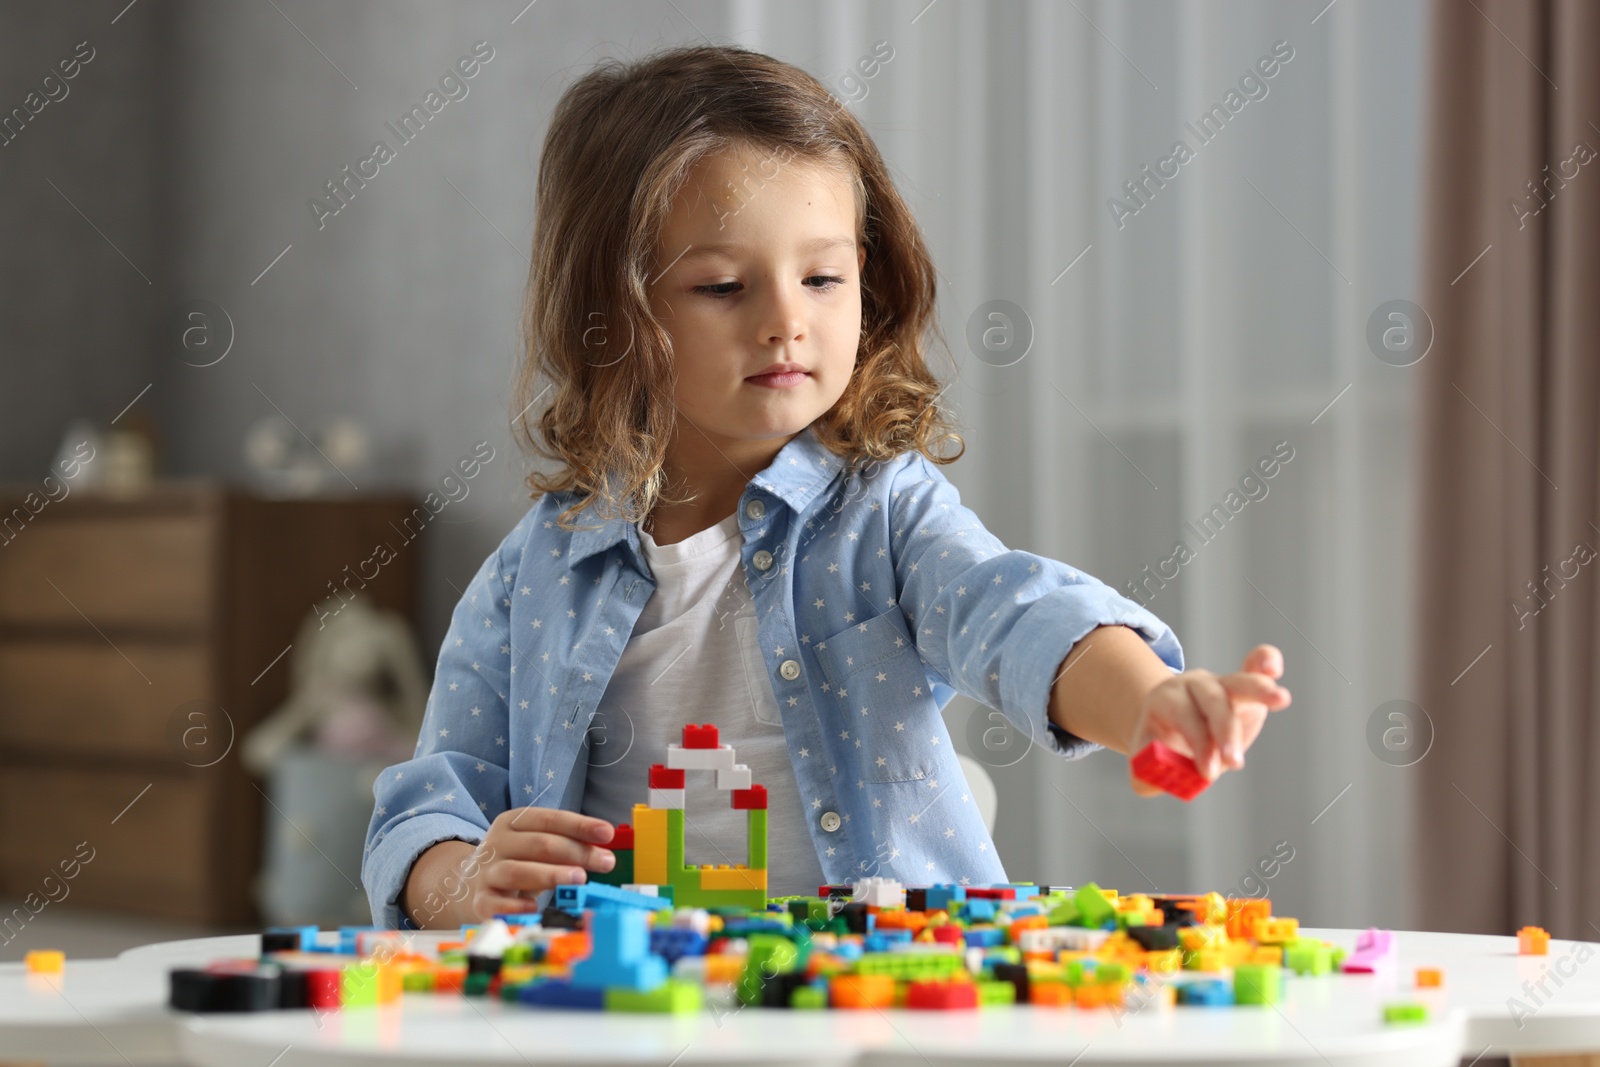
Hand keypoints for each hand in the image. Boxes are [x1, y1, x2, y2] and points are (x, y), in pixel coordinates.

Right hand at [409, 807, 616, 923]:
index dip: (579, 825)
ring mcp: (486, 872)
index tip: (607, 833)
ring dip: (550, 874)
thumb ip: (565, 844)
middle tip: (606, 862)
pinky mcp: (480, 901)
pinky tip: (536, 909)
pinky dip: (515, 906)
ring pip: (517, 871)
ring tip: (579, 879)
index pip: (548, 819)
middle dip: (576, 852)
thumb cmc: (515, 862)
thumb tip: (604, 850)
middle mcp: (497, 844)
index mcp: (512, 823)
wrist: (466, 885)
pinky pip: (495, 903)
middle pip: (539, 844)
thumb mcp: (535, 846)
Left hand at [1127, 644, 1290, 795]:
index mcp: (1165, 699)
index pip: (1185, 717)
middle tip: (1234, 763)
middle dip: (1225, 732)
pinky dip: (1265, 661)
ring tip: (1282, 698)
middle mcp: (1192, 685)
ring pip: (1237, 681)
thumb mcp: (1145, 760)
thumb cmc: (1159, 745)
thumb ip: (1148, 774)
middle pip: (1212, 700)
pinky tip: (1274, 667)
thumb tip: (1162, 779)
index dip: (1198, 745)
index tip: (1208, 774)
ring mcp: (1218, 682)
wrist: (1167, 725)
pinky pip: (1253, 666)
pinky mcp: (1241, 687)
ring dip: (1259, 689)